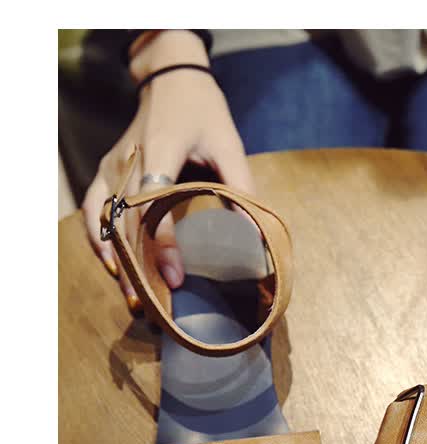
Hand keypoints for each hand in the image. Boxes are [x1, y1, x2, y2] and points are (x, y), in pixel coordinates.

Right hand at [81, 31, 252, 310]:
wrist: (171, 79)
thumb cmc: (204, 111)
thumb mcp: (229, 143)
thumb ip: (241, 185)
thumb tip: (258, 231)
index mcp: (161, 150)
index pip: (153, 202)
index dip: (161, 242)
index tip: (174, 276)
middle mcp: (130, 159)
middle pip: (125, 220)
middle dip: (138, 266)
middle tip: (153, 306)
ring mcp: (113, 165)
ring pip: (103, 218)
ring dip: (115, 259)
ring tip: (131, 297)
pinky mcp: (107, 169)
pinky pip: (93, 208)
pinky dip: (99, 238)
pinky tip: (112, 266)